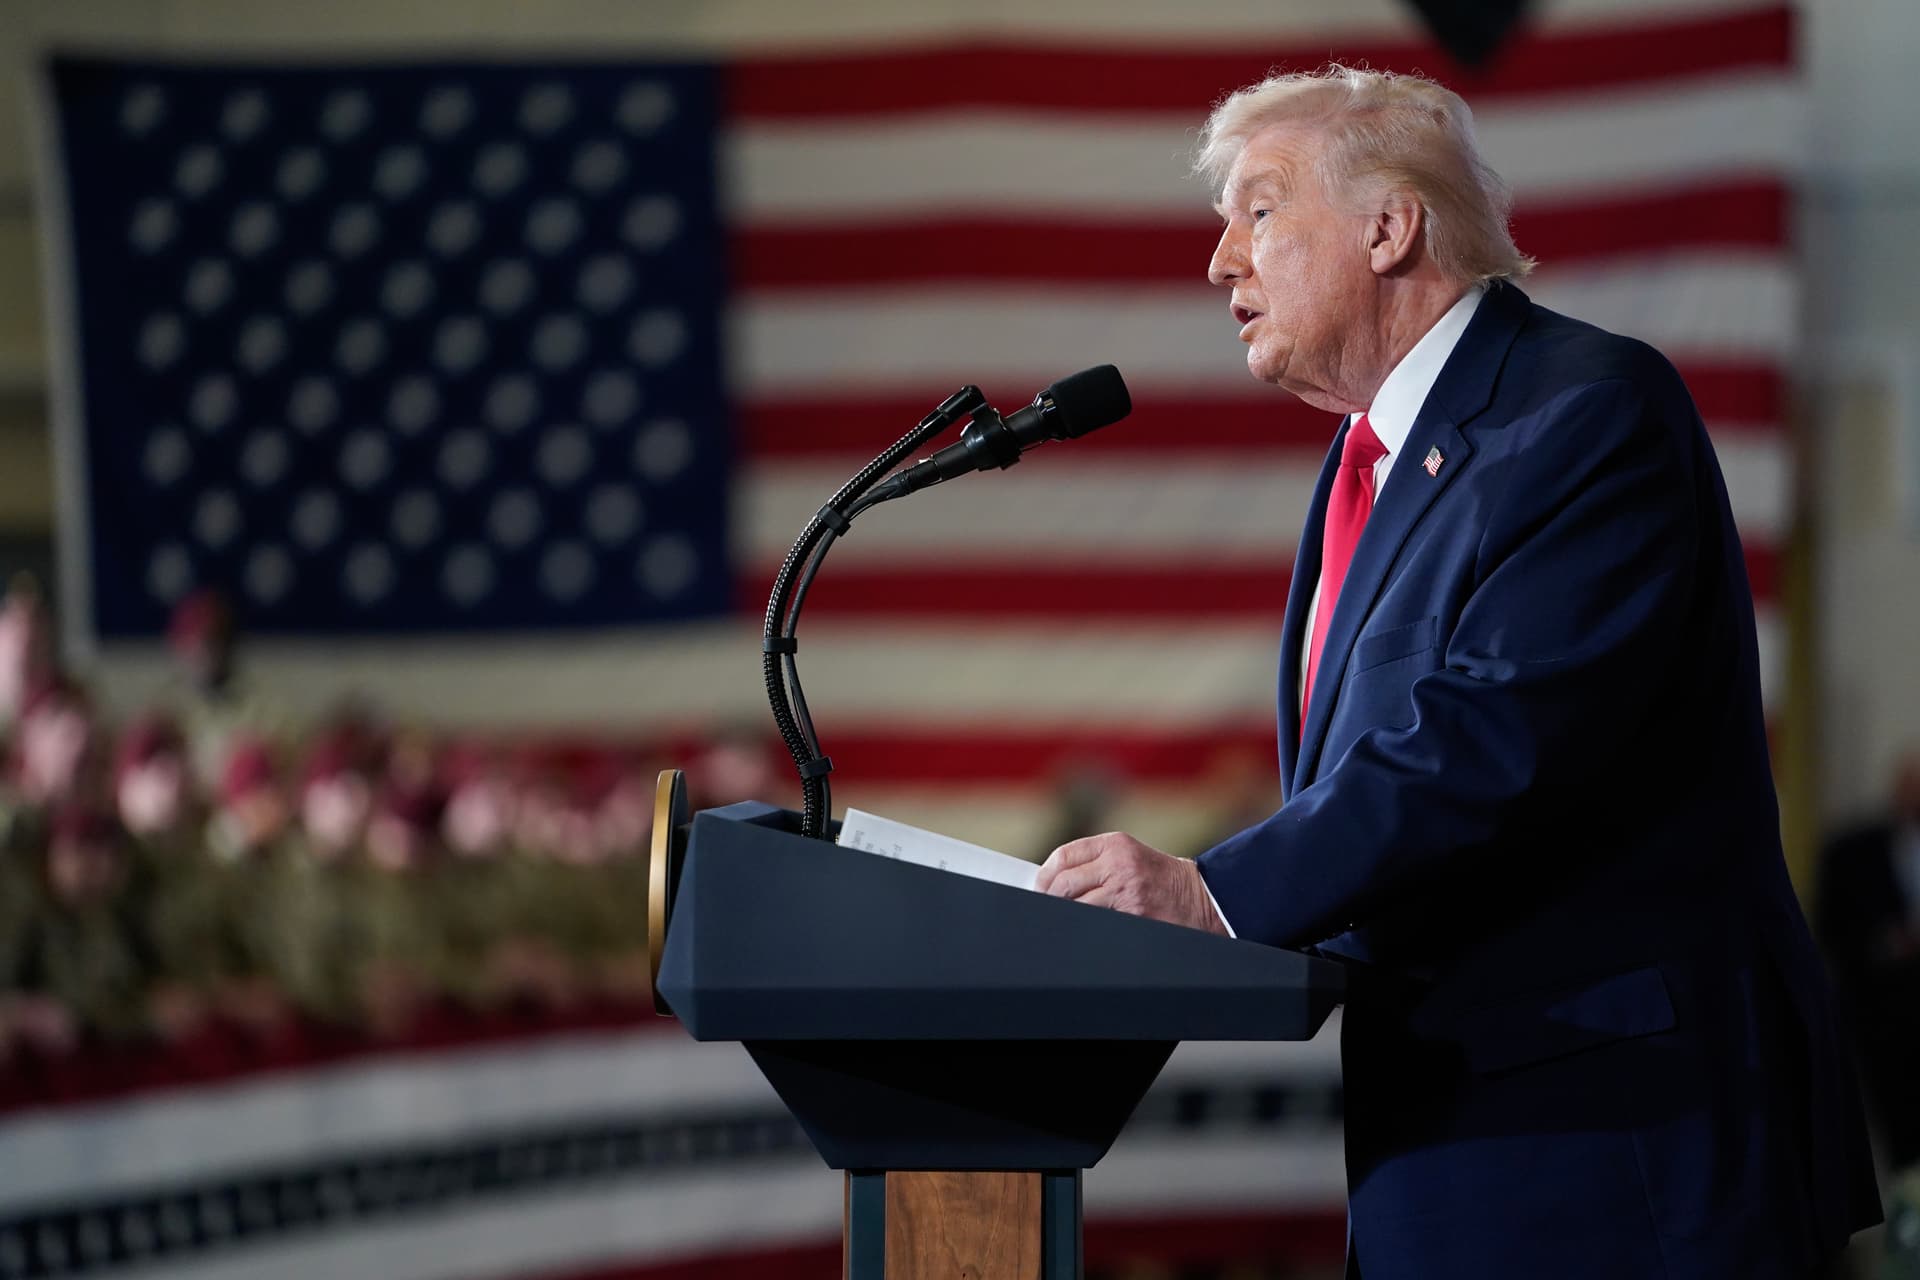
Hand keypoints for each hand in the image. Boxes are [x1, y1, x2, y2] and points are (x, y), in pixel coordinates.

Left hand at [1036, 831, 1228, 934]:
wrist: (1201, 897)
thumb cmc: (1161, 879)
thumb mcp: (1129, 857)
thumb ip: (1096, 863)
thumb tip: (1055, 882)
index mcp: (1115, 843)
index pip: (1064, 856)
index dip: (1045, 875)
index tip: (1039, 888)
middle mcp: (1118, 862)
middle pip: (1063, 883)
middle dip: (1048, 898)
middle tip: (1044, 907)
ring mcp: (1124, 889)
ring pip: (1075, 904)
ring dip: (1063, 913)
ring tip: (1058, 919)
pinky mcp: (1132, 912)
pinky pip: (1094, 920)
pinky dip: (1082, 925)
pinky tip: (1078, 928)